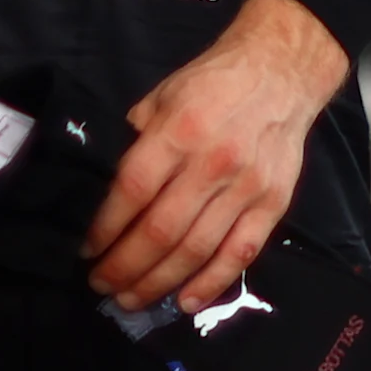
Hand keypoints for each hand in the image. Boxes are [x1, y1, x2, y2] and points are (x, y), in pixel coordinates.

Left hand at [85, 0, 347, 311]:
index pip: (132, 191)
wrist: (282, 69)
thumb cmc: (214, 81)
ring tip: (132, 300)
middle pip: (160, 231)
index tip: (87, 250)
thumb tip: (111, 188)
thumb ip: (138, 139)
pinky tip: (185, 302)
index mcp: (179, 130)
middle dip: (124, 267)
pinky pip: (240, 253)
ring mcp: (246, 186)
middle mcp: (212, 162)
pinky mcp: (273, 202)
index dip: (105, 228)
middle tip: (102, 285)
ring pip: (196, 250)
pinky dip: (211, 283)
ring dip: (158, 283)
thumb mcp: (163, 94)